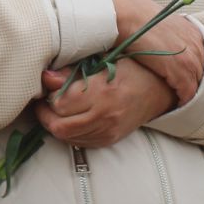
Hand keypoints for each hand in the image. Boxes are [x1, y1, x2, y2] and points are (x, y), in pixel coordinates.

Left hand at [35, 59, 173, 146]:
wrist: (158, 90)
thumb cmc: (129, 68)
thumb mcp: (102, 60)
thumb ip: (72, 70)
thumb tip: (46, 77)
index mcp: (102, 92)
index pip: (61, 103)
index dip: (49, 96)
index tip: (48, 87)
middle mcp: (105, 116)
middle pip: (60, 126)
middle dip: (46, 115)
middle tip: (44, 102)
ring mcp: (107, 132)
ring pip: (67, 138)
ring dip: (55, 124)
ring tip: (56, 109)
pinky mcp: (108, 140)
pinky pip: (78, 143)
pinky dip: (69, 132)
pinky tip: (70, 118)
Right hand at [105, 0, 203, 101]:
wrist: (126, 15)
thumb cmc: (135, 17)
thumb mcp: (160, 24)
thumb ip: (169, 35)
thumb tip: (162, 42)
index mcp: (193, 32)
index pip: (202, 59)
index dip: (195, 72)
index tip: (188, 82)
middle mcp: (196, 45)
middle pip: (203, 73)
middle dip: (196, 85)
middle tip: (185, 96)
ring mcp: (190, 57)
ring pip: (197, 85)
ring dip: (189, 95)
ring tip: (180, 104)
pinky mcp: (180, 70)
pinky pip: (188, 93)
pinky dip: (183, 101)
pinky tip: (175, 106)